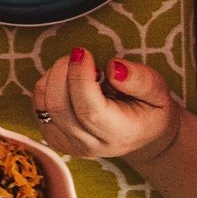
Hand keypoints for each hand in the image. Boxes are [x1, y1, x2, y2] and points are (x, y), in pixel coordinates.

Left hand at [31, 47, 181, 164]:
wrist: (140, 136)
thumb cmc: (149, 109)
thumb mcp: (158, 92)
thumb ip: (140, 80)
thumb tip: (113, 68)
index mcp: (118, 134)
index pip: (89, 110)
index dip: (80, 77)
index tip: (84, 53)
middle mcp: (89, 144)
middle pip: (59, 106)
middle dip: (63, 70)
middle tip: (80, 54)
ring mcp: (67, 143)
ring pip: (44, 104)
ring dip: (54, 75)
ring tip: (77, 67)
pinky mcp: (52, 136)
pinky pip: (38, 104)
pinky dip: (47, 84)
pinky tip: (68, 80)